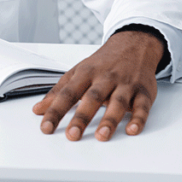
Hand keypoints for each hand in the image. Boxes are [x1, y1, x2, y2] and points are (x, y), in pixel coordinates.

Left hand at [32, 30, 163, 140]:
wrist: (133, 45)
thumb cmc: (102, 63)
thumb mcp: (77, 72)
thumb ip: (58, 92)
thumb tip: (38, 110)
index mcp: (85, 73)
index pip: (67, 93)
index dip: (55, 111)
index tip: (46, 127)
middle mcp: (105, 78)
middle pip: (92, 98)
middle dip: (81, 117)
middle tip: (72, 136)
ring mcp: (125, 84)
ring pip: (118, 102)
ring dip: (110, 120)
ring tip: (101, 136)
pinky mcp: (144, 92)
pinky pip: (143, 106)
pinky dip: (138, 118)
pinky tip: (131, 130)